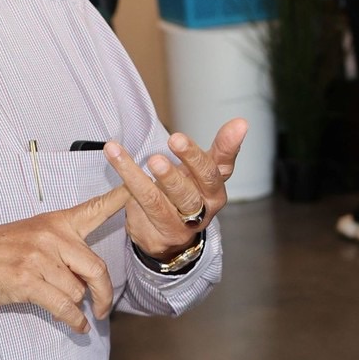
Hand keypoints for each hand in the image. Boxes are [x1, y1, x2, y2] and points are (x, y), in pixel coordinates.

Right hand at [0, 184, 131, 332]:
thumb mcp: (32, 236)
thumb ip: (63, 249)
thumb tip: (88, 281)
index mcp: (57, 222)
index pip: (96, 209)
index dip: (122, 199)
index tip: (141, 187)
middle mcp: (51, 236)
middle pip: (97, 269)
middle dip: (105, 295)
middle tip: (104, 309)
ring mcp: (39, 258)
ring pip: (78, 291)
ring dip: (78, 307)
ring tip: (72, 313)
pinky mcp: (27, 280)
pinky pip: (64, 306)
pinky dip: (73, 321)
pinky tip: (75, 326)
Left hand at [105, 120, 249, 262]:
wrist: (173, 233)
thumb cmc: (190, 191)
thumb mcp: (206, 170)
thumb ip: (222, 147)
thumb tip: (242, 122)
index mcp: (215, 190)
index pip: (215, 171)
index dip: (204, 159)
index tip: (189, 137)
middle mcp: (201, 211)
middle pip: (188, 193)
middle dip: (171, 176)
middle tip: (156, 158)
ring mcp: (179, 227)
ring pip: (156, 202)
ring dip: (137, 179)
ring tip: (120, 156)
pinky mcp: (158, 237)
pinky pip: (138, 211)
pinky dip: (124, 186)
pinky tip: (116, 163)